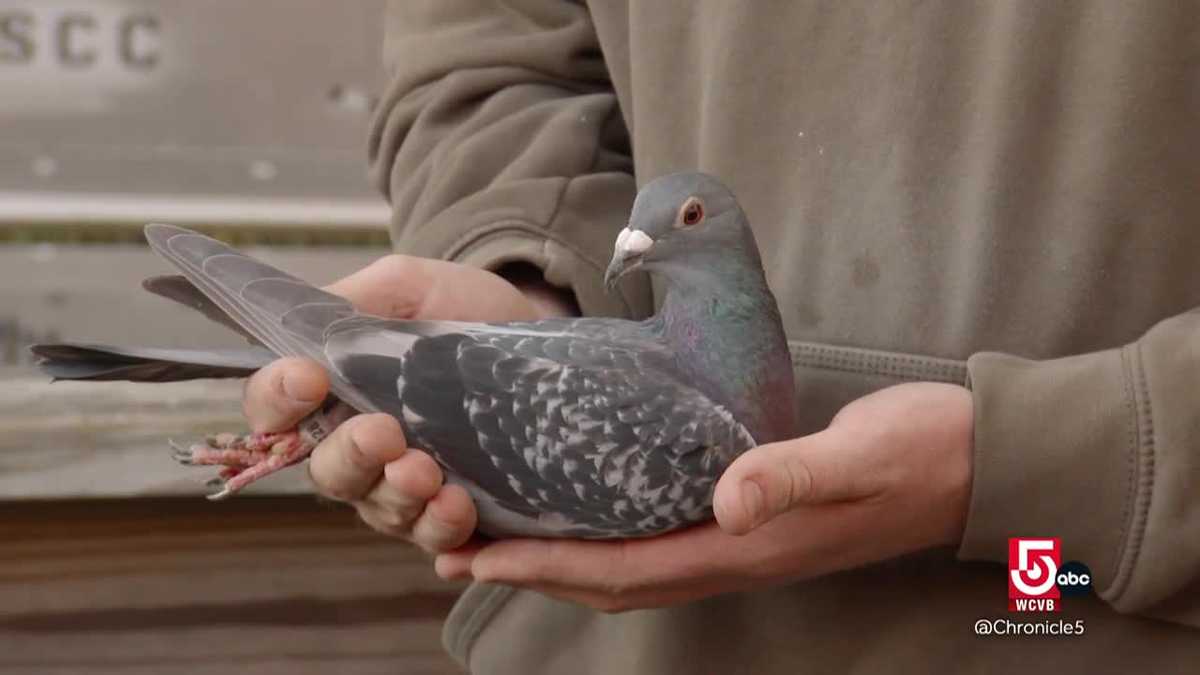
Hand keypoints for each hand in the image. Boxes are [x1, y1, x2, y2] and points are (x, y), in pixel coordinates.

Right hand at [241, 254, 574, 552]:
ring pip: (377, 509)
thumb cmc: (464, 309)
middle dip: (351, 456)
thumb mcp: (409, 287)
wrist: (539, 339)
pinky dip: (440, 528)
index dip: (276, 401)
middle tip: (383, 433)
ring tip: (427, 473)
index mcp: (329, 391)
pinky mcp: (448, 510)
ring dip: (399, 495)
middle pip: (326, 471)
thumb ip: (356, 302)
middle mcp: (354, 446)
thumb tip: (311, 324)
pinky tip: (457, 507)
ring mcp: (399, 485)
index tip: (307, 379)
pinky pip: (432, 535)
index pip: (272, 410)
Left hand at [435, 382, 973, 610]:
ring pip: (634, 566)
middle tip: (463, 553)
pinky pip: (663, 541)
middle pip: (615, 580)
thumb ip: (790, 474)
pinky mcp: (754, 517)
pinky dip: (611, 538)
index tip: (478, 557)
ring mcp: (745, 541)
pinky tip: (591, 512)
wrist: (975, 464)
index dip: (547, 568)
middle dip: (535, 571)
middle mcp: (736, 554)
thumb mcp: (857, 454)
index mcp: (746, 546)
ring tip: (506, 541)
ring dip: (565, 561)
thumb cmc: (919, 454)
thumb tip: (725, 502)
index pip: (624, 569)